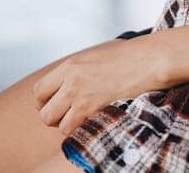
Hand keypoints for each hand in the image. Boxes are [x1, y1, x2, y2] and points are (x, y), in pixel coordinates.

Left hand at [30, 35, 171, 135]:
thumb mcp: (94, 58)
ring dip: (69, 126)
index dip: (44, 102)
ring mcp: (82, 98)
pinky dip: (82, 131)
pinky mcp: (95, 110)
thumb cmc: (128, 57)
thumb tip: (66, 87)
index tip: (56, 104)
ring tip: (84, 119)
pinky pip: (75, 131)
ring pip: (59, 126)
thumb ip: (76, 72)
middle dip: (55, 118)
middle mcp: (71, 82)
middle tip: (69, 115)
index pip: (38, 91)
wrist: (149, 60)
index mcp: (69, 66)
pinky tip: (94, 121)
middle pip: (44, 113)